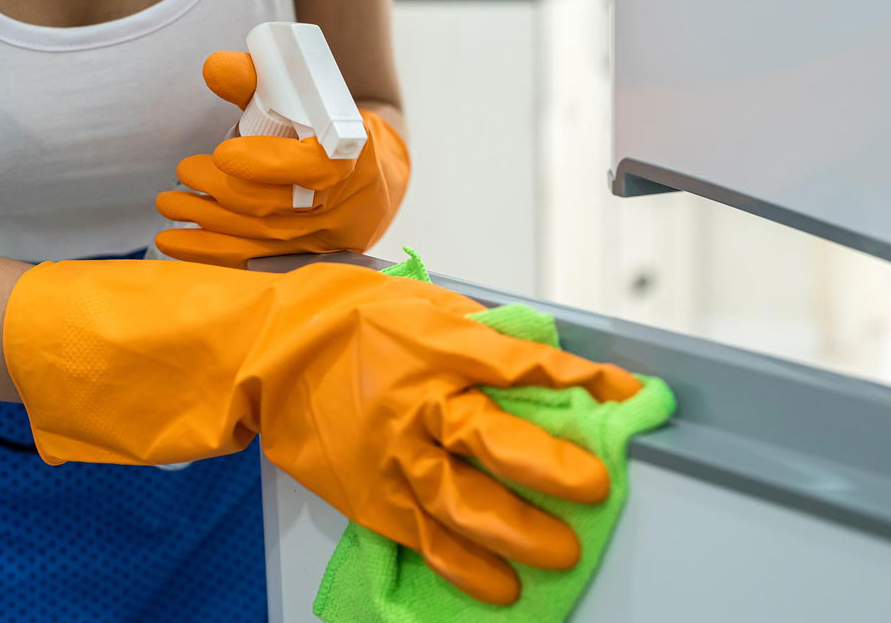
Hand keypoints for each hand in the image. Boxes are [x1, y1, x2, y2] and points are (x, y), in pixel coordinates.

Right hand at [5, 259, 640, 604]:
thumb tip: (533, 352)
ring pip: (461, 501)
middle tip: (597, 488)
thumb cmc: (338, 319)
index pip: (522, 366)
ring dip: (515, 530)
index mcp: (433, 346)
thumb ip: (473, 331)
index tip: (629, 396)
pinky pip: (421, 535)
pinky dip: (461, 565)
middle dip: (551, 467)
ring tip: (558, 553)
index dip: (582, 383)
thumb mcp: (413, 303)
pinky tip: (497, 587)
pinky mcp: (368, 494)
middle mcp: (415, 402)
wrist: (261, 354)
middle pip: (494, 440)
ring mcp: (389, 454)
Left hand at [155, 51, 409, 267]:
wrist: (372, 174)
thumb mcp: (305, 97)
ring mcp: (319, 237)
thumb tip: (214, 68)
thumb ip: (259, 81)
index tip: (224, 153)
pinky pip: (254, 260)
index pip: (312, 166)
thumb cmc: (329, 129)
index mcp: (347, 156)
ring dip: (207, 222)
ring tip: (169, 204)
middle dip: (220, 191)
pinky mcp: (302, 256)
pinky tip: (177, 244)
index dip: (267, 163)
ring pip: (259, 236)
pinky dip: (212, 254)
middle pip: (274, 205)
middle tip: (184, 172)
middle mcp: (337, 203)